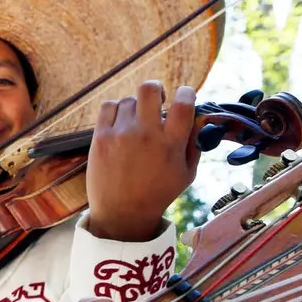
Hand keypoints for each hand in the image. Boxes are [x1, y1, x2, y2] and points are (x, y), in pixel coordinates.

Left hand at [86, 81, 199, 241]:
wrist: (122, 212)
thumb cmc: (158, 193)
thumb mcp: (187, 173)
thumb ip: (195, 144)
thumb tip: (200, 119)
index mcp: (171, 143)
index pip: (183, 103)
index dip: (186, 93)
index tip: (184, 95)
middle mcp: (146, 134)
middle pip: (150, 89)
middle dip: (156, 89)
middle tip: (157, 100)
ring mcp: (121, 134)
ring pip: (128, 100)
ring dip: (136, 106)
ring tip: (137, 121)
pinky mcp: (101, 137)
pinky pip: (108, 107)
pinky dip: (116, 109)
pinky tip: (121, 121)